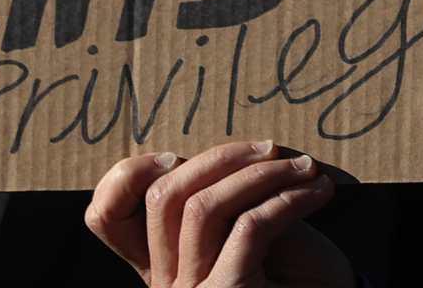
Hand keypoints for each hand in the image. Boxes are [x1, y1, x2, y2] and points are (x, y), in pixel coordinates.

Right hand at [85, 140, 355, 287]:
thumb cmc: (293, 276)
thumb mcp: (245, 232)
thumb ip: (218, 203)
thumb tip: (214, 156)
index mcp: (162, 268)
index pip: (105, 218)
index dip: (125, 176)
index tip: (173, 154)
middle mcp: (166, 284)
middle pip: (163, 197)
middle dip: (220, 158)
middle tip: (270, 148)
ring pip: (203, 206)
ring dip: (263, 174)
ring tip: (304, 167)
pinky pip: (251, 225)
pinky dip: (290, 199)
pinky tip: (317, 192)